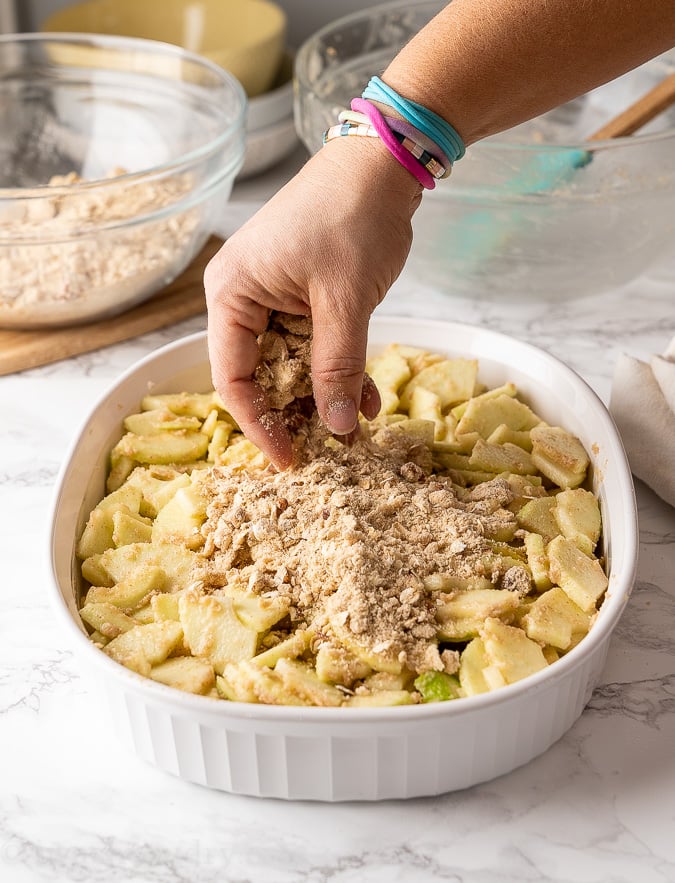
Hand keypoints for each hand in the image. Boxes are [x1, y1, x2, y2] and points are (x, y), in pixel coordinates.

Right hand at [204, 136, 422, 467]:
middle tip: (328, 448)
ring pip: (291, 365)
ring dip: (325, 394)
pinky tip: (368, 397)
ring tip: (356, 426)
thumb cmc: (352, 217)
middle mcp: (243, 299)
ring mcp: (273, 296)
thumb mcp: (345, 301)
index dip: (260, 423)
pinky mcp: (302, 296)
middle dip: (296, 413)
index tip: (290, 459)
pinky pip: (314, 346)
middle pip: (259, 375)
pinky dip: (339, 370)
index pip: (232, 377)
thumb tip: (338, 428)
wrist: (382, 161)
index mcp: (232, 295)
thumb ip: (338, 367)